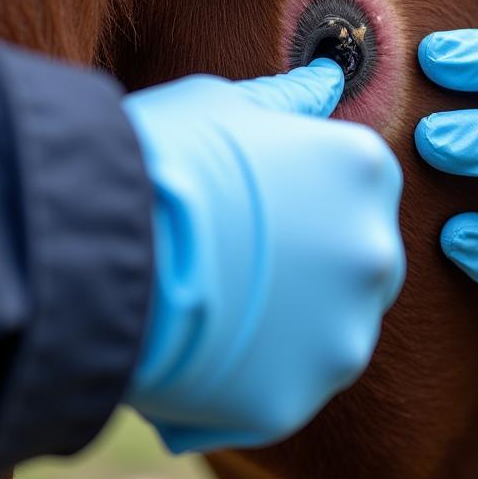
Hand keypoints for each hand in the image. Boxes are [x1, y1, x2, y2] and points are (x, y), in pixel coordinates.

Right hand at [123, 60, 403, 451]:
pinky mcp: (294, 397)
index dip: (299, 193)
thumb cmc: (164, 154)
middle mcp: (373, 251)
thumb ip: (288, 100)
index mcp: (364, 170)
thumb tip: (326, 81)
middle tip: (234, 257)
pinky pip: (276, 388)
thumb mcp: (224, 104)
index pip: (353, 184)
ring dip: (282, 325)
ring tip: (208, 306)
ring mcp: (340, 333)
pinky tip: (190, 353)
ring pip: (323, 333)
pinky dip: (243, 379)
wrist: (104, 241)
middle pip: (352, 262)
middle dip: (307, 262)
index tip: (253, 202)